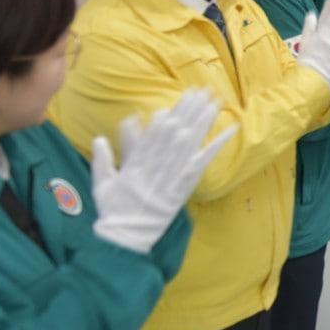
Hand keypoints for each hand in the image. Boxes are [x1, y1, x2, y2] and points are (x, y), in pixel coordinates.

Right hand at [91, 89, 236, 253]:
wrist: (126, 239)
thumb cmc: (114, 212)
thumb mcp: (102, 186)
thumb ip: (102, 161)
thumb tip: (99, 138)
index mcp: (136, 165)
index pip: (155, 135)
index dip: (169, 115)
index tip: (178, 99)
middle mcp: (156, 168)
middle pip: (176, 133)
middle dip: (189, 110)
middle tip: (202, 90)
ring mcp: (172, 177)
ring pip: (190, 143)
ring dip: (204, 121)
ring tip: (215, 102)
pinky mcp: (184, 187)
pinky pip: (202, 163)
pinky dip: (216, 146)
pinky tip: (230, 131)